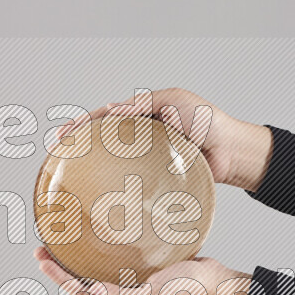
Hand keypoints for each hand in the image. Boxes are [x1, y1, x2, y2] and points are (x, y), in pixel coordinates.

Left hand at [34, 246, 250, 294]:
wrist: (218, 284)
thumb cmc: (189, 293)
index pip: (83, 293)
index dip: (61, 279)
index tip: (43, 261)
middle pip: (86, 284)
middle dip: (63, 269)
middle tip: (43, 249)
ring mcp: (137, 284)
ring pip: (100, 273)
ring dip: (81, 261)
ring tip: (66, 245)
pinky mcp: (149, 270)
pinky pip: (119, 262)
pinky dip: (105, 253)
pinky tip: (103, 238)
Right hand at [58, 88, 273, 190]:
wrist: (233, 151)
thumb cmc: (208, 121)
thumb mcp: (174, 101)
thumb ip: (144, 105)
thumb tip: (111, 109)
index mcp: (146, 115)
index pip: (109, 117)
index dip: (85, 124)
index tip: (64, 134)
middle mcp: (145, 137)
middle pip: (108, 140)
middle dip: (83, 145)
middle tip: (61, 153)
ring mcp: (151, 159)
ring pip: (119, 162)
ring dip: (98, 167)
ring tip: (75, 174)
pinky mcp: (161, 179)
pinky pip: (137, 181)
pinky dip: (120, 185)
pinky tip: (106, 193)